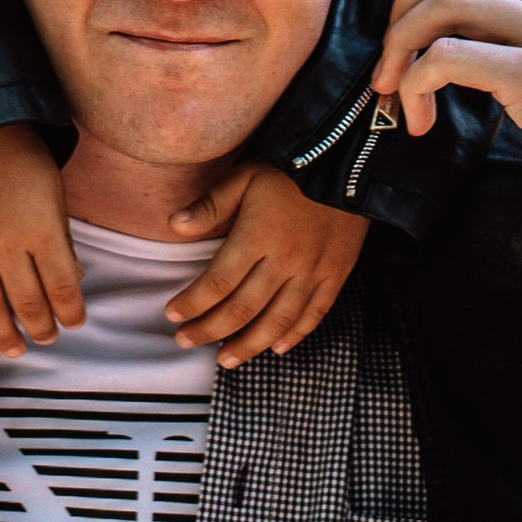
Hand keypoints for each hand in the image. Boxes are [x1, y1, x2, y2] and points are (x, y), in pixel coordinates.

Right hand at [0, 123, 82, 353]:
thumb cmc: (21, 161)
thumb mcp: (54, 194)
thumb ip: (61, 241)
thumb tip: (71, 282)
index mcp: (40, 227)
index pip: (61, 286)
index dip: (71, 311)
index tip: (76, 323)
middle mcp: (4, 242)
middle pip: (27, 302)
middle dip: (41, 327)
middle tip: (48, 340)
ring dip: (5, 334)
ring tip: (17, 349)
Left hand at [165, 162, 363, 365]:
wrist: (349, 162)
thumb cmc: (289, 169)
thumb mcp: (244, 176)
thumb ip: (211, 205)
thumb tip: (174, 225)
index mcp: (257, 237)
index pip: (218, 282)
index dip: (193, 304)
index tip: (172, 315)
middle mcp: (284, 261)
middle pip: (243, 309)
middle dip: (210, 330)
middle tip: (185, 341)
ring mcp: (313, 271)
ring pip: (278, 321)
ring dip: (249, 344)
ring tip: (225, 359)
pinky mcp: (336, 274)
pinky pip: (315, 313)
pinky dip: (295, 335)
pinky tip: (276, 348)